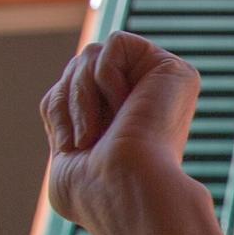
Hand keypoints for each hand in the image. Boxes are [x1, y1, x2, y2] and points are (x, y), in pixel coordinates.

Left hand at [41, 32, 204, 234]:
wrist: (123, 191)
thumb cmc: (94, 190)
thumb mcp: (64, 151)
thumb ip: (64, 117)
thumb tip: (63, 91)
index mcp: (120, 122)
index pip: (67, 90)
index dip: (60, 112)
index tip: (77, 149)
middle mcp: (143, 102)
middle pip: (76, 67)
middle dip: (69, 100)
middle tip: (87, 141)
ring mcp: (159, 86)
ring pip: (92, 53)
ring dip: (82, 93)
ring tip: (100, 129)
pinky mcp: (173, 69)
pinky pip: (116, 43)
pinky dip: (106, 75)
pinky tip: (126, 105)